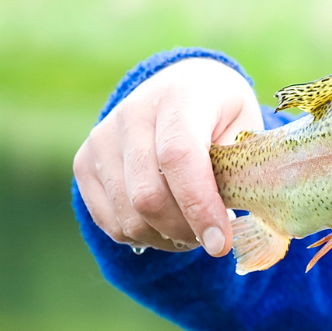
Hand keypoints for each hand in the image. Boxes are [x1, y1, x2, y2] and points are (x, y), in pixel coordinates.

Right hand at [73, 57, 262, 255]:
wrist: (181, 86)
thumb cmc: (222, 115)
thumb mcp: (246, 130)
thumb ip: (241, 170)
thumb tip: (230, 223)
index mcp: (179, 98)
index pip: (179, 157)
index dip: (199, 206)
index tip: (221, 244)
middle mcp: (131, 114)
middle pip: (148, 195)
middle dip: (186, 231)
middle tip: (215, 238)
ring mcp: (102, 139)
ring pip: (128, 216)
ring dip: (167, 238)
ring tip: (194, 229)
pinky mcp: (85, 162)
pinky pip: (110, 222)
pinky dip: (144, 237)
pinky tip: (168, 225)